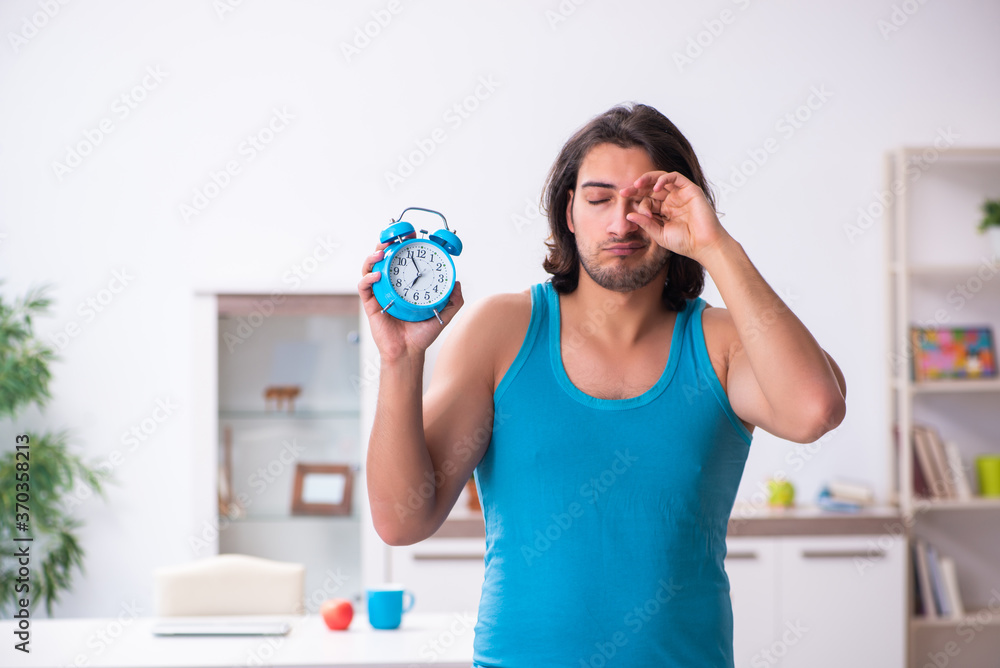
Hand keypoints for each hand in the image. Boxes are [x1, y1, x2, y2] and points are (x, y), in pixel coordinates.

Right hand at [358, 242, 463, 361]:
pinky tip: (377, 274)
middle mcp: (390, 286)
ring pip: (369, 269)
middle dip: (384, 245)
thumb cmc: (422, 334)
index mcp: (405, 285)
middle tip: (392, 238)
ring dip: (372, 257)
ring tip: (381, 251)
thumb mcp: (443, 314)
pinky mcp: (370, 304)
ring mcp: (379, 294)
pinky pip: (364, 287)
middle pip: (382, 260)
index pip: (402, 261)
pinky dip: (368, 278)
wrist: (409, 352)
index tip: (411, 235)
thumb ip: (453, 300)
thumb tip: (458, 283)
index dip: (403, 246)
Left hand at [619, 171, 730, 263]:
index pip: (646, 201)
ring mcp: (680, 194)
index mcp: (664, 211)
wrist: (704, 245)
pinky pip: (676, 177)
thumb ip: (645, 223)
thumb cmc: (684, 242)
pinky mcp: (690, 190)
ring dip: (648, 179)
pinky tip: (655, 188)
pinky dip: (664, 179)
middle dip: (636, 188)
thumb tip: (628, 214)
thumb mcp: (659, 234)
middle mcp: (671, 201)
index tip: (627, 209)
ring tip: (636, 185)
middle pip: (651, 188)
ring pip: (662, 179)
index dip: (636, 203)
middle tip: (624, 192)